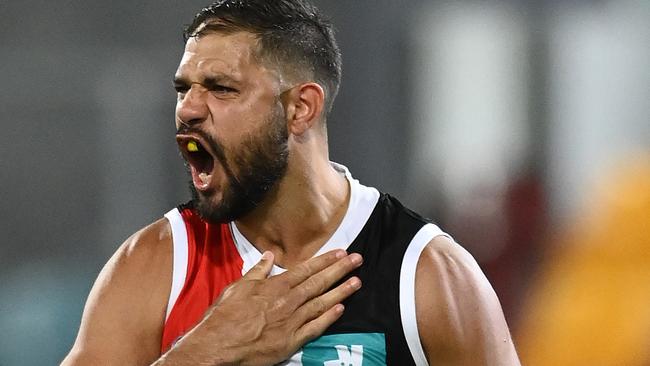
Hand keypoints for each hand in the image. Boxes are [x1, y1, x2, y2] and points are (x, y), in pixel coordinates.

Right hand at [155, 249, 362, 365]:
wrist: (219, 346)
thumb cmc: (224, 317)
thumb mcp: (237, 287)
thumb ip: (257, 272)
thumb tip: (269, 256)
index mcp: (275, 287)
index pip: (306, 269)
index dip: (325, 260)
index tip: (341, 252)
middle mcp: (288, 302)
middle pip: (319, 283)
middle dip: (340, 270)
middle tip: (358, 260)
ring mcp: (292, 322)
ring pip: (322, 303)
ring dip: (341, 291)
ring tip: (357, 282)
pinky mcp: (291, 341)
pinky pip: (315, 328)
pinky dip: (329, 318)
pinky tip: (341, 309)